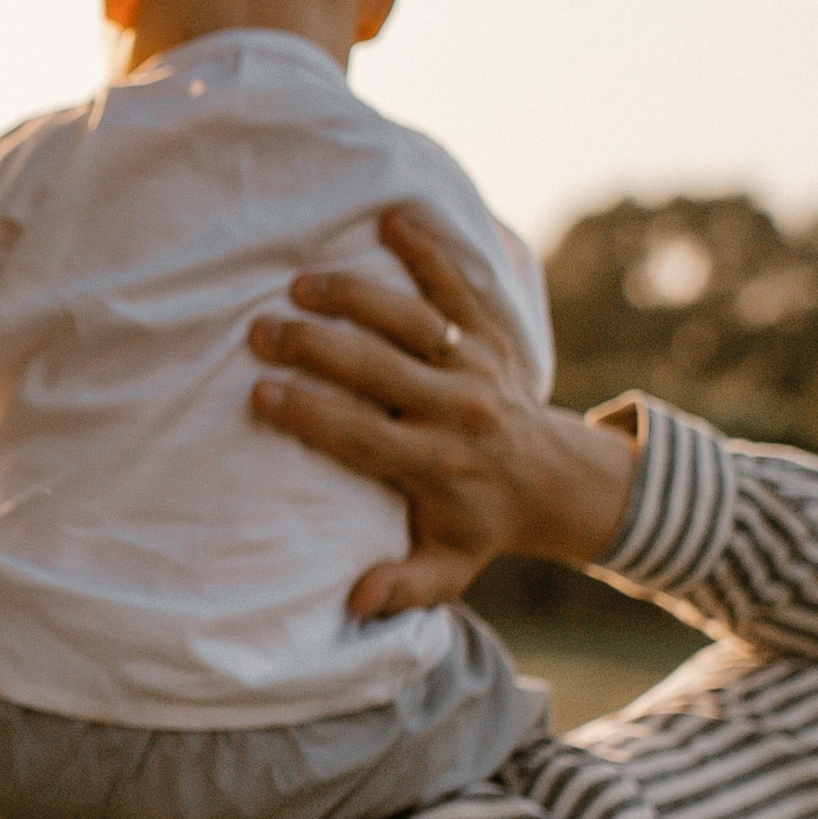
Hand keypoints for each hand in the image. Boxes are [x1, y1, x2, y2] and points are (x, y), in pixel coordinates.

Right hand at [251, 204, 637, 616]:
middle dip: (318, 347)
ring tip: (302, 281)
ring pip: (414, 322)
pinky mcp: (494, 334)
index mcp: (436, 467)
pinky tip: (391, 216)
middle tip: (261, 329)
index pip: (364, 437)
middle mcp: (458, 412)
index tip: (260, 394)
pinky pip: (461, 286)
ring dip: (358, 296)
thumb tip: (355, 602)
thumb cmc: (480, 524)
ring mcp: (478, 367)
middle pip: (380, 371)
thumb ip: (404, 587)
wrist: (558, 480)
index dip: (311, 415)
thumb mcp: (448, 569)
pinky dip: (429, 250)